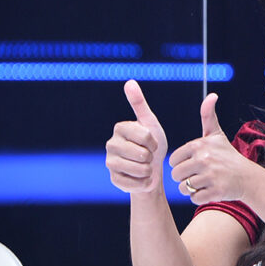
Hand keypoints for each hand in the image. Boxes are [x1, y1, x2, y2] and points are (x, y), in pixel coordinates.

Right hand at [105, 79, 168, 193]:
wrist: (151, 169)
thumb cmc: (152, 144)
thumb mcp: (150, 122)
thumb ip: (139, 103)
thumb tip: (129, 82)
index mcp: (120, 128)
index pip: (146, 136)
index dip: (154, 142)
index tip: (152, 142)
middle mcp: (110, 144)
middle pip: (143, 154)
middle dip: (151, 157)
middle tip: (148, 155)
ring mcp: (110, 163)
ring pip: (140, 170)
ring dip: (149, 170)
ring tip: (145, 166)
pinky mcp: (113, 180)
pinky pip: (136, 183)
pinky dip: (144, 182)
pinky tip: (141, 178)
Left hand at [170, 93, 251, 204]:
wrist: (247, 176)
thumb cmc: (228, 155)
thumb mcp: (217, 134)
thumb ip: (208, 115)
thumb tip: (212, 95)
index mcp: (200, 145)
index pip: (174, 160)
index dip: (181, 164)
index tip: (194, 163)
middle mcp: (204, 159)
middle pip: (176, 175)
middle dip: (184, 178)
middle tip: (199, 175)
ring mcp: (210, 176)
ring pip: (184, 188)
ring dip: (191, 189)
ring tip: (204, 182)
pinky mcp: (215, 191)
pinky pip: (194, 198)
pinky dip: (200, 197)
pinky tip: (209, 190)